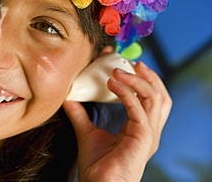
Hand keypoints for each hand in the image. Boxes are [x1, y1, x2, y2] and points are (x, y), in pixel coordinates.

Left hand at [63, 62, 171, 181]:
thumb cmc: (96, 166)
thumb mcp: (87, 132)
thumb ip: (80, 114)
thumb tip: (68, 97)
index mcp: (140, 127)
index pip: (146, 97)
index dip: (137, 78)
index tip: (120, 63)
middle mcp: (148, 129)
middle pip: (159, 95)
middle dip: (147, 76)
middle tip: (131, 61)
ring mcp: (149, 134)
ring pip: (155, 98)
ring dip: (137, 80)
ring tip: (118, 69)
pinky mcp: (144, 138)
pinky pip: (139, 109)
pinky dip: (127, 93)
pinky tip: (112, 83)